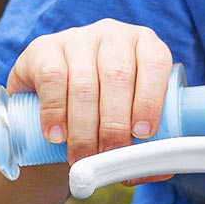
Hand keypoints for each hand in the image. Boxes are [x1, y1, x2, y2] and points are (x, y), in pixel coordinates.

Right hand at [6, 18, 175, 185]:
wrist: (51, 107)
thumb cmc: (102, 113)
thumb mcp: (128, 120)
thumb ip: (146, 142)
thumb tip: (161, 169)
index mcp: (145, 44)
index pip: (155, 63)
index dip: (151, 99)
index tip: (144, 134)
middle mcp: (114, 35)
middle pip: (118, 76)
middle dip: (115, 123)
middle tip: (110, 155)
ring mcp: (78, 38)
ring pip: (85, 82)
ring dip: (85, 127)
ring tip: (82, 157)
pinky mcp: (44, 48)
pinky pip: (52, 78)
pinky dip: (55, 112)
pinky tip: (57, 135)